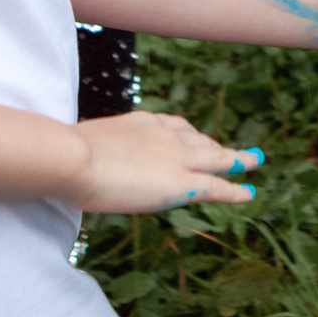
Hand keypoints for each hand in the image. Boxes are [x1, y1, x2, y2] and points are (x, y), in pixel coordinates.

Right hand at [60, 111, 263, 212]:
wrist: (74, 158)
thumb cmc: (65, 154)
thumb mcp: (84, 144)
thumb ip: (95, 151)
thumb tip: (75, 161)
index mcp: (144, 122)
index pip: (173, 127)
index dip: (188, 134)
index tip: (195, 136)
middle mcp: (167, 135)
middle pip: (200, 139)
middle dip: (217, 145)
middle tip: (233, 150)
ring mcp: (178, 158)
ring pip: (218, 158)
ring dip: (236, 160)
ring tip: (252, 162)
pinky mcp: (182, 183)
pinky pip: (217, 187)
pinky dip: (235, 191)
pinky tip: (249, 194)